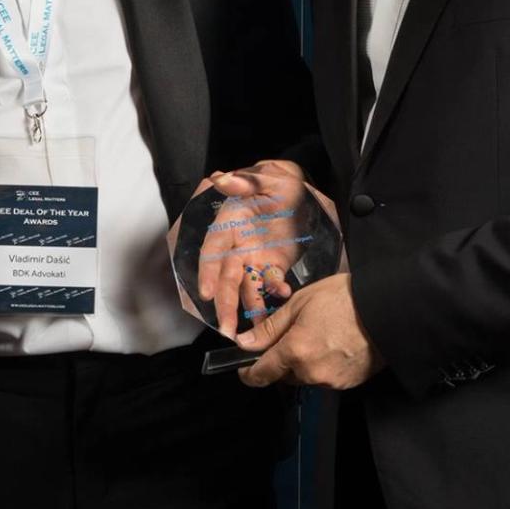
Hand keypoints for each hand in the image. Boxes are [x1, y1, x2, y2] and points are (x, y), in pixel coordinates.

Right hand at [177, 160, 324, 337]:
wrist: (302, 191)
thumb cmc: (280, 182)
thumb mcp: (268, 177)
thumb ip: (247, 181)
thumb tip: (222, 178)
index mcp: (230, 222)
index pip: (213, 250)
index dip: (208, 271)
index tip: (206, 293)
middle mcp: (237, 244)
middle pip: (227, 276)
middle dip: (225, 303)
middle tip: (226, 329)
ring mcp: (253, 256)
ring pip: (246, 286)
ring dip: (249, 307)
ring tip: (255, 331)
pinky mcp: (271, 264)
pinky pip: (270, 282)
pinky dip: (275, 291)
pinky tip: (283, 296)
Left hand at [235, 273, 382, 389]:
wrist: (385, 309)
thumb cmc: (343, 299)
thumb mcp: (299, 303)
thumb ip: (270, 328)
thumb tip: (245, 343)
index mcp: (295, 351)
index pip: (262, 374)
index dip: (249, 373)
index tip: (244, 369)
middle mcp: (311, 372)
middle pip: (284, 376)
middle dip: (282, 360)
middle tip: (294, 335)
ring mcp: (331, 381)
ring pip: (305, 377)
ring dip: (304, 363)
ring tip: (319, 336)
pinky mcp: (347, 383)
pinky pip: (325, 378)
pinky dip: (323, 366)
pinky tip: (333, 345)